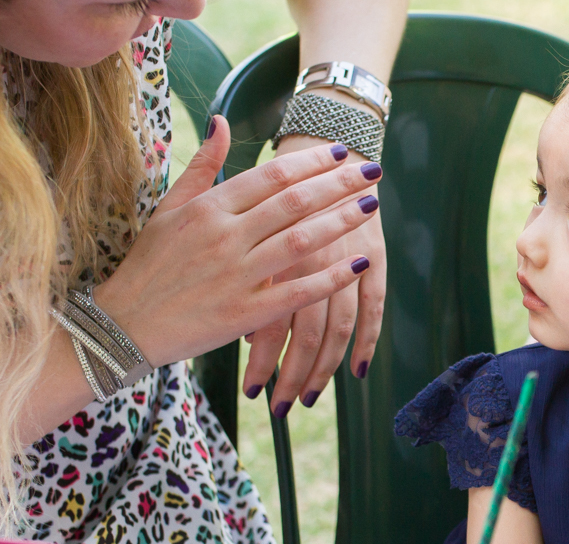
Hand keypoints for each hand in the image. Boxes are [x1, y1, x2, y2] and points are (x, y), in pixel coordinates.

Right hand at [94, 117, 381, 368]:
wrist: (125, 326)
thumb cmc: (150, 266)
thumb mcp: (169, 209)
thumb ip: (201, 166)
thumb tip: (221, 121)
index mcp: (207, 208)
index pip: (270, 176)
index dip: (310, 162)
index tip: (340, 151)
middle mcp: (225, 236)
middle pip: (294, 202)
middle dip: (339, 183)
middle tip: (372, 170)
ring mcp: (237, 275)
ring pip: (302, 241)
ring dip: (342, 221)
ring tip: (371, 205)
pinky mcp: (246, 312)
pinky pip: (299, 291)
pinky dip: (332, 276)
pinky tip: (359, 263)